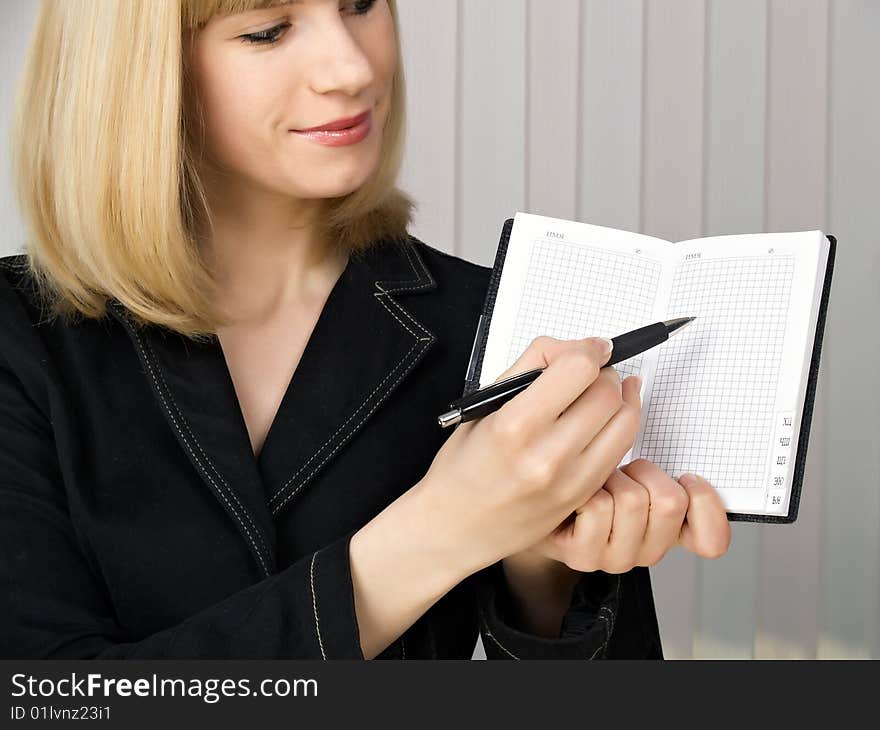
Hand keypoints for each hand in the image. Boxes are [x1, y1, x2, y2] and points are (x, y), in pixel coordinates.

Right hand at [417, 334, 640, 575]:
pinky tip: (603, 420)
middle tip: (590, 372)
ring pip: (625, 420)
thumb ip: (531, 366)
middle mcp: (547, 454)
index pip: (579, 369)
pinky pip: (621, 450)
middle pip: (607, 392)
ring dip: (619, 398)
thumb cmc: (462, 466)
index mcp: (515, 424)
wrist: (455, 526)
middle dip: (604, 372)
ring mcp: (569, 480)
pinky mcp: (582, 495)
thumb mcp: (483, 405)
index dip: (589, 350)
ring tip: (601, 393)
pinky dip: (618, 427)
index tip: (589, 349)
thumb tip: (578, 348)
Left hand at [513, 457, 731, 573]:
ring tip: (591, 477)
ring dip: (610, 476)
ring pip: (634, 500)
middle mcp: (641, 551)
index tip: (687, 477)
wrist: (522, 513)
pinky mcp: (579, 554)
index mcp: (660, 529)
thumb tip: (636, 389)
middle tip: (621, 469)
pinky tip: (572, 495)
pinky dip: (585, 491)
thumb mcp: (626, 467)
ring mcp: (611, 557)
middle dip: (644, 468)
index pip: (712, 539)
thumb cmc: (570, 480)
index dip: (706, 501)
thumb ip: (641, 442)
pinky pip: (599, 505)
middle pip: (672, 503)